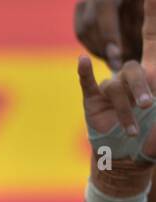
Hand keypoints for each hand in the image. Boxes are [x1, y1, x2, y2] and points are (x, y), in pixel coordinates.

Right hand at [77, 1, 155, 172]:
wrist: (131, 158)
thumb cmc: (155, 135)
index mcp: (152, 70)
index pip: (151, 33)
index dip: (152, 12)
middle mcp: (130, 75)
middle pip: (133, 70)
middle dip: (140, 89)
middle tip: (149, 105)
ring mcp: (110, 87)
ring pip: (115, 88)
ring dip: (124, 110)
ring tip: (132, 129)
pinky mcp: (92, 100)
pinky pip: (87, 84)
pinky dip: (84, 72)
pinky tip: (82, 62)